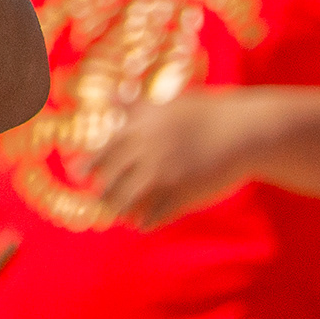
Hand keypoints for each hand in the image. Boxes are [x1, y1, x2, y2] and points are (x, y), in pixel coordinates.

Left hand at [85, 92, 267, 227]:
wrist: (242, 132)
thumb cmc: (204, 114)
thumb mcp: (165, 105)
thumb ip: (134, 105)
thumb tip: (111, 94)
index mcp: (139, 129)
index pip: (103, 152)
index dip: (88, 165)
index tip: (78, 175)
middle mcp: (145, 152)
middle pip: (110, 180)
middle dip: (102, 193)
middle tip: (99, 200)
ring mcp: (164, 175)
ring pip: (127, 201)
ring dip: (120, 211)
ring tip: (120, 215)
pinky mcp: (183, 194)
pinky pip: (154, 215)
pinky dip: (144, 222)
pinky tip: (142, 224)